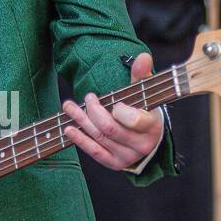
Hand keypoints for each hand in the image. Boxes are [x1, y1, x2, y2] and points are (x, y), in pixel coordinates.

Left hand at [62, 53, 162, 169]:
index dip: (118, 109)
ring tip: (69, 107)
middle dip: (94, 111)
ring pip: (100, 138)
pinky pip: (95, 152)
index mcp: (151, 127)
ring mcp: (127, 157)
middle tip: (88, 98)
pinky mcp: (115, 164)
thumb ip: (142, 76)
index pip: (131, 119)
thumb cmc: (145, 112)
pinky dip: (80, 140)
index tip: (112, 100)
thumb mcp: (146, 94)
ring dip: (81, 121)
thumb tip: (143, 57)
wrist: (148, 140)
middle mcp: (141, 145)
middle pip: (110, 128)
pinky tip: (69, 129)